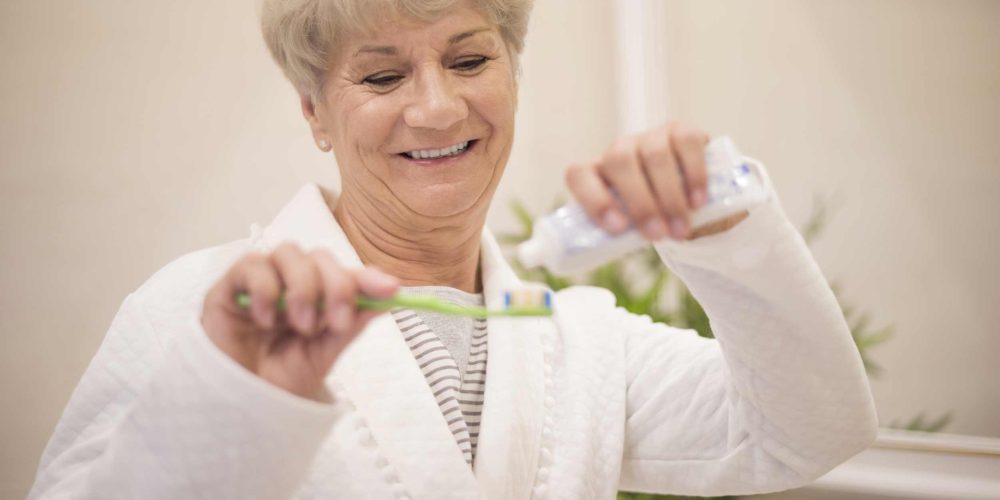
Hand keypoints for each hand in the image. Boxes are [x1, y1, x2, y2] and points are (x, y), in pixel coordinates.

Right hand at [200, 243, 398, 400]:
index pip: (346, 273)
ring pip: (289, 253)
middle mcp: (290, 283)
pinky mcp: (229, 286)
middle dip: (336, 286)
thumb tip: (387, 301)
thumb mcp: (323, 356)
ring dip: (303, 287)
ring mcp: (260, 281)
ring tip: (301, 325)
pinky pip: (252, 264)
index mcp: (317, 297)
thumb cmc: (277, 380)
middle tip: (337, 322)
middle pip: (320, 256)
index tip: (391, 289)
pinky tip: (265, 320)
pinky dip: (265, 289)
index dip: (369, 276)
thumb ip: (350, 327)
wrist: (236, 407)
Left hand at [566, 122, 742, 239]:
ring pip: (654, 155)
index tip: (617, 228)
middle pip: (619, 161)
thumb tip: (617, 245)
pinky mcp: (681, 131)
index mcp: (596, 172)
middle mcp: (619, 149)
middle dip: (640, 202)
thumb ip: (624, 232)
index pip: (579, 174)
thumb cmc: (652, 217)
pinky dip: (694, 175)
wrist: (689, 202)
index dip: (594, 198)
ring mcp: (650, 137)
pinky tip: (698, 202)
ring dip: (669, 196)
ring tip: (680, 229)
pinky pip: (686, 144)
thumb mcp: (633, 227)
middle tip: (658, 234)